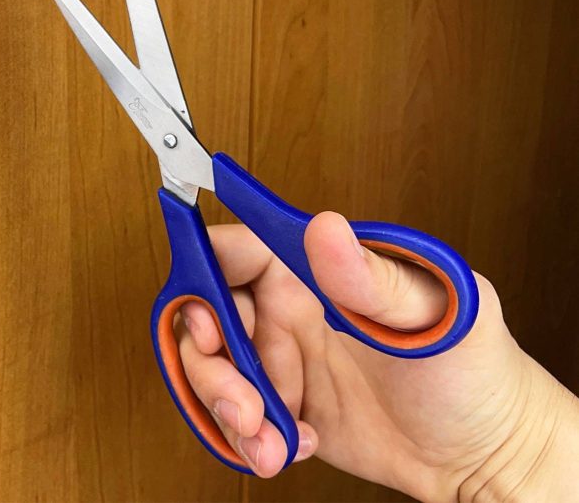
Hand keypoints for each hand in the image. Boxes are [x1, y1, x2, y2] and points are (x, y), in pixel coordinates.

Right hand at [180, 212, 578, 500]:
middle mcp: (289, 309)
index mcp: (313, 270)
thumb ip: (373, 278)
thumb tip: (324, 230)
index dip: (201, 271)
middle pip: (205, 315)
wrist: (485, 456)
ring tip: (270, 438)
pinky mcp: (280, 406)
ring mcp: (280, 360)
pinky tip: (293, 446)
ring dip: (228, 410)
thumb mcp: (438, 317)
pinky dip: (249, 439)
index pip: (235, 250)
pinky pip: (232, 417)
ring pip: (210, 371)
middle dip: (210, 363)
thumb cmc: (476, 374)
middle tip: (242, 400)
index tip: (202, 315)